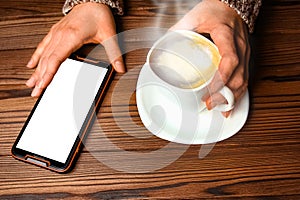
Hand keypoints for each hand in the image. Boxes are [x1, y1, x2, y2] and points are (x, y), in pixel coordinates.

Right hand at [26, 2, 125, 96]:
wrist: (92, 0)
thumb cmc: (98, 15)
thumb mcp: (109, 35)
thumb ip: (114, 53)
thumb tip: (120, 68)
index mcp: (71, 37)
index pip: (56, 59)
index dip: (48, 74)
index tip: (43, 85)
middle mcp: (60, 35)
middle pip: (47, 60)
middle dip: (40, 78)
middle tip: (36, 92)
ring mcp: (56, 33)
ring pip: (43, 54)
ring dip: (36, 70)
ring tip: (30, 82)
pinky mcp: (56, 32)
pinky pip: (42, 45)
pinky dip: (36, 56)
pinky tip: (32, 64)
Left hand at [171, 0, 249, 116]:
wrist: (232, 5)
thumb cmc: (215, 10)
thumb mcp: (195, 17)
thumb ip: (178, 30)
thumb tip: (162, 47)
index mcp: (227, 35)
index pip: (229, 59)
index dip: (221, 78)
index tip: (210, 91)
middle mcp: (240, 46)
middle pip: (238, 75)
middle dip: (225, 94)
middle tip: (209, 105)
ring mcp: (245, 53)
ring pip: (244, 80)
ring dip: (233, 98)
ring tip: (221, 111)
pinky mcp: (245, 59)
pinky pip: (246, 78)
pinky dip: (238, 94)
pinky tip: (231, 103)